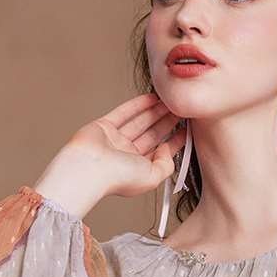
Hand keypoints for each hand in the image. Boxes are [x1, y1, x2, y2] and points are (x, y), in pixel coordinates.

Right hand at [33, 92, 186, 217]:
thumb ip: (166, 165)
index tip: (187, 129)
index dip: (175, 140)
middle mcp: (127, 155)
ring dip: (155, 111)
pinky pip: (124, 113)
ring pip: (139, 122)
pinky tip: (152, 98)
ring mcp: (115, 140)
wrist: (89, 168)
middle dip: (167, 122)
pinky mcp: (103, 127)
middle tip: (181, 109)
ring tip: (171, 101)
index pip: (160, 152)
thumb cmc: (118, 177)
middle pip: (151, 135)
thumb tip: (168, 150)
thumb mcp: (153, 177)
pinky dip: (138, 105)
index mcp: (138, 170)